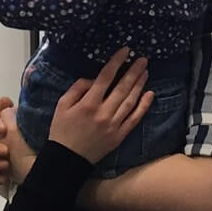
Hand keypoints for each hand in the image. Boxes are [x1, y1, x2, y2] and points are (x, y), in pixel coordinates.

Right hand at [47, 48, 151, 164]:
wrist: (68, 159)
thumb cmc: (62, 130)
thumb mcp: (62, 105)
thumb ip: (77, 88)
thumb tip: (94, 80)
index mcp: (88, 104)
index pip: (106, 77)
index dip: (116, 62)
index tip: (125, 51)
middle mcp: (104, 113)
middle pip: (123, 87)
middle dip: (134, 71)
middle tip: (143, 59)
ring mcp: (114, 125)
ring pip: (131, 101)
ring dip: (140, 85)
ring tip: (145, 72)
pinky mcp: (120, 135)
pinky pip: (135, 118)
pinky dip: (144, 106)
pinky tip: (149, 94)